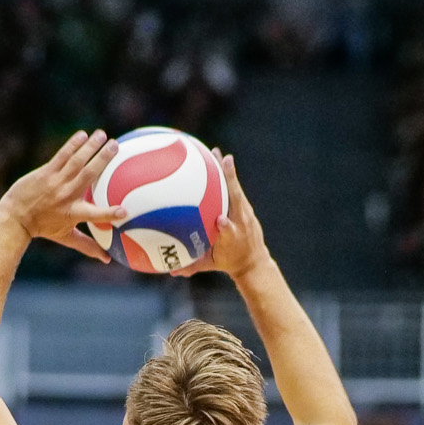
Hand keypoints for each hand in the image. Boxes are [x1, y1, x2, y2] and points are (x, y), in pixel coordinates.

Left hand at [0, 130, 121, 262]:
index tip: (125, 212)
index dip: (110, 214)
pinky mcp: (45, 173)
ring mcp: (56, 182)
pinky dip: (72, 145)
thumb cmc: (44, 227)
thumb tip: (107, 259)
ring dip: (90, 146)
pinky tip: (83, 135)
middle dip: (103, 159)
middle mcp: (66, 196)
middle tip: (116, 145)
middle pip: (89, 175)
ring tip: (102, 135)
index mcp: (74, 213)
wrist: (15, 217)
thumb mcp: (67, 238)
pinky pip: (62, 156)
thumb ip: (88, 246)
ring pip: (76, 161)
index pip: (95, 215)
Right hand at [170, 151, 269, 279]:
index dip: (226, 226)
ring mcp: (245, 213)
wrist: (253, 260)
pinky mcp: (245, 207)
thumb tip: (171, 272)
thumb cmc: (228, 262)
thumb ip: (191, 267)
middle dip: (231, 182)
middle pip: (236, 199)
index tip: (221, 220)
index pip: (229, 232)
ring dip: (227, 171)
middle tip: (223, 161)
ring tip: (217, 152)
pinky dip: (227, 174)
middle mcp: (240, 222)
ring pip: (236, 189)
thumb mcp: (209, 265)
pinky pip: (234, 188)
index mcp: (231, 239)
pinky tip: (217, 159)